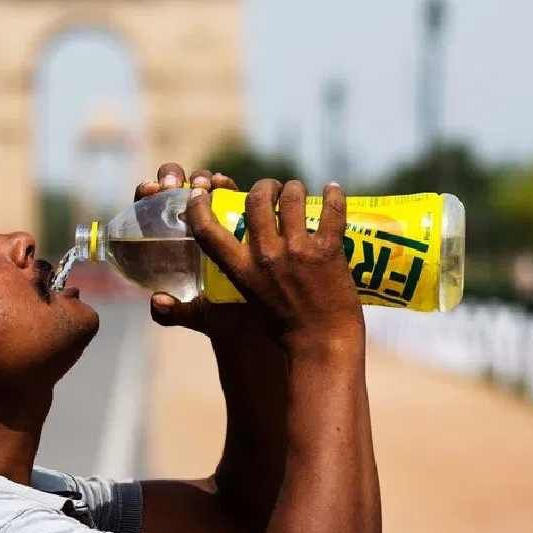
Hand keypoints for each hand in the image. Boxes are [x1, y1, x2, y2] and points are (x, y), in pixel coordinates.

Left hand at [134, 163, 265, 340]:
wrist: (255, 316)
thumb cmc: (220, 314)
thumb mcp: (197, 315)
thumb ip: (173, 313)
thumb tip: (157, 302)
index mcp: (165, 242)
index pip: (146, 210)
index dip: (145, 195)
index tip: (150, 192)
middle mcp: (184, 224)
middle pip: (170, 189)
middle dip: (170, 177)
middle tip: (174, 186)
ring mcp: (210, 216)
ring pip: (198, 185)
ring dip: (199, 178)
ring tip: (204, 184)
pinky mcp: (235, 214)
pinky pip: (226, 192)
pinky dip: (223, 183)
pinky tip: (224, 184)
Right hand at [186, 179, 363, 351]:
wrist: (321, 345)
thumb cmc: (283, 329)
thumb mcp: (247, 299)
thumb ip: (237, 276)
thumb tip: (204, 271)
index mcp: (241, 270)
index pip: (208, 231)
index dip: (199, 207)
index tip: (201, 193)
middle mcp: (266, 256)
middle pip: (256, 199)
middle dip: (264, 186)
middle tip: (273, 189)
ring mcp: (298, 251)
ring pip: (293, 197)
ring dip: (295, 188)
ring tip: (299, 191)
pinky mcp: (328, 251)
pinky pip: (331, 210)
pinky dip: (334, 195)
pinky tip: (333, 190)